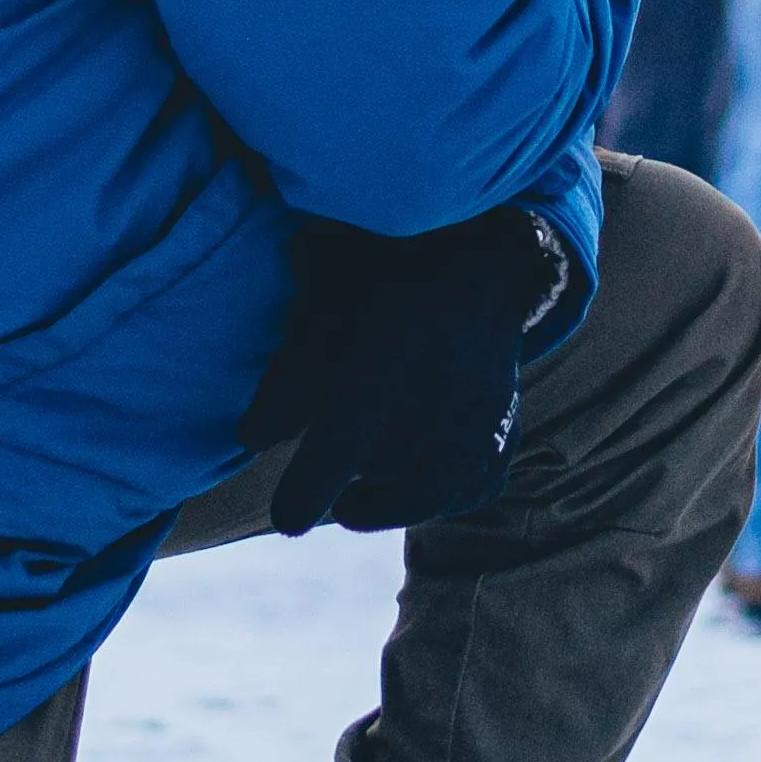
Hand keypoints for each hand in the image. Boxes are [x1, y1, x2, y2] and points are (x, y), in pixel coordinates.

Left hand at [252, 207, 564, 533]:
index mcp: (392, 345)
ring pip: (438, 487)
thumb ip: (289, 369)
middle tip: (311, 491)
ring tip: (352, 506)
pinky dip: (447, 498)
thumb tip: (254, 439)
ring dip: (390, 505)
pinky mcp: (505, 419)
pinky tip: (415, 493)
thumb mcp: (323, 295)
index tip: (287, 518)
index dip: (313, 486)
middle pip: (387, 466)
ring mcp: (485, 407)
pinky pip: (480, 482)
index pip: (346, 438)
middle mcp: (446, 384)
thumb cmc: (383, 264)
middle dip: (345, 485)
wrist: (479, 243)